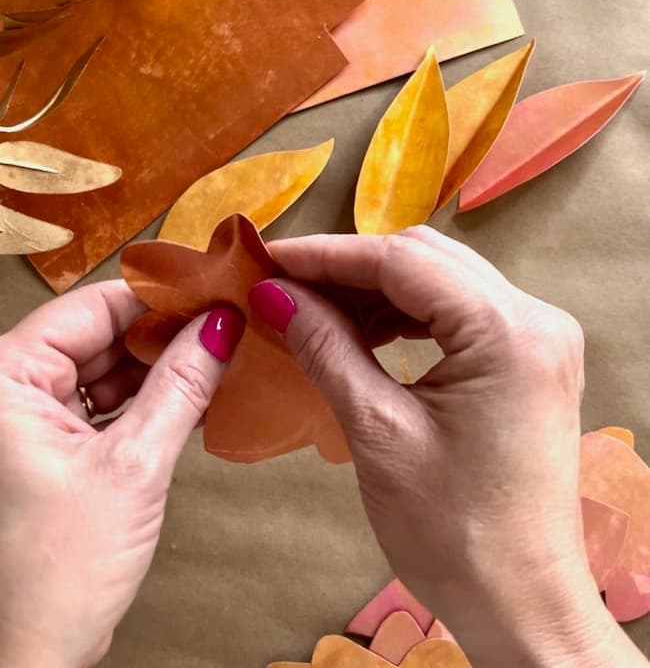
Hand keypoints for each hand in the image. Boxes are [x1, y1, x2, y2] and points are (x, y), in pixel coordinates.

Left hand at [0, 281, 242, 667]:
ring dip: (161, 368)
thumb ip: (181, 387)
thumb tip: (221, 327)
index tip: (214, 292)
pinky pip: (107, 401)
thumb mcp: (133, 466)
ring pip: (108, 366)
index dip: (158, 299)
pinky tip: (193, 396)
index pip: (93, 308)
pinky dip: (148, 399)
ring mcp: (30, 417)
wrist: (33, 654)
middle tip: (228, 328)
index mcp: (6, 379)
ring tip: (219, 360)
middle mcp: (11, 389)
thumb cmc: (56, 572)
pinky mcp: (53, 444)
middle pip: (102, 334)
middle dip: (165, 335)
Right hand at [251, 227, 646, 666]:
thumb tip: (274, 294)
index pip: (404, 261)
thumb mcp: (378, 432)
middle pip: (427, 260)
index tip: (267, 258)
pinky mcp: (529, 359)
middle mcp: (535, 317)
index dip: (327, 255)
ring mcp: (538, 336)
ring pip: (442, 280)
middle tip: (283, 284)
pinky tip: (361, 330)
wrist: (521, 604)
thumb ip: (327, 347)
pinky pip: (459, 312)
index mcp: (509, 331)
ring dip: (376, 290)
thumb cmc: (453, 533)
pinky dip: (407, 314)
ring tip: (312, 308)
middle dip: (350, 267)